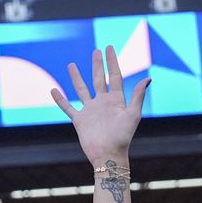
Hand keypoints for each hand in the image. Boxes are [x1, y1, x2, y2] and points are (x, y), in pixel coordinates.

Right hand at [51, 47, 149, 167]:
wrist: (109, 155)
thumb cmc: (123, 137)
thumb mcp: (132, 115)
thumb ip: (138, 96)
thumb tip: (148, 78)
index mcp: (116, 101)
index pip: (114, 76)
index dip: (112, 62)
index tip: (109, 48)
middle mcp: (103, 103)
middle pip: (99, 79)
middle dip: (98, 65)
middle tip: (96, 51)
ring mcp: (90, 111)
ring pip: (81, 89)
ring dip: (76, 77)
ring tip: (72, 64)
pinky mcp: (80, 120)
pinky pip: (68, 107)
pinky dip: (60, 100)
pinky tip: (54, 91)